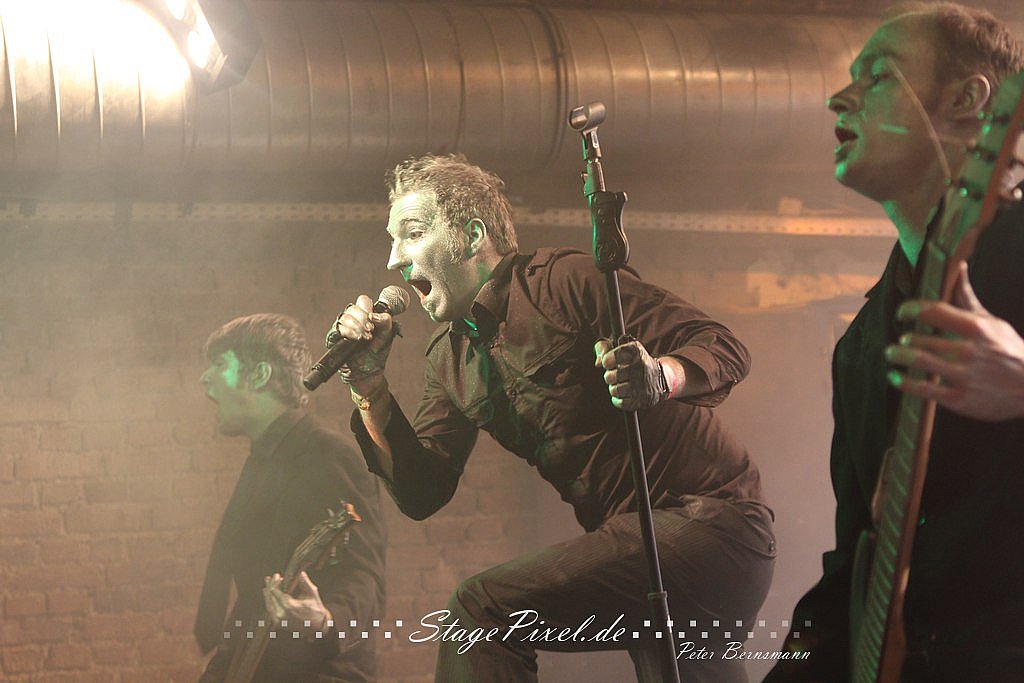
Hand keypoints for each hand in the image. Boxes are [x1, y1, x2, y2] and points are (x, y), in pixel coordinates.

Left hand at [262, 571, 332, 636]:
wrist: (316, 627)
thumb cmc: (315, 610)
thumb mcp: (312, 594)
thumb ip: (305, 583)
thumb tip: (301, 573)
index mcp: (289, 606)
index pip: (276, 591)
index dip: (275, 582)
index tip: (276, 576)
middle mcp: (281, 614)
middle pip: (271, 597)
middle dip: (270, 586)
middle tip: (269, 578)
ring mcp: (279, 620)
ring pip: (269, 605)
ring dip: (267, 595)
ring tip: (266, 586)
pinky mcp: (278, 624)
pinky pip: (271, 612)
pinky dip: (269, 603)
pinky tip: (269, 598)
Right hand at [328, 294, 396, 389]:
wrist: (368, 370)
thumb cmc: (377, 352)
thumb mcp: (387, 334)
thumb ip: (385, 321)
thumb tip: (373, 315)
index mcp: (365, 315)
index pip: (362, 301)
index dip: (367, 308)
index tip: (374, 320)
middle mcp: (353, 319)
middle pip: (353, 308)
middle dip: (363, 319)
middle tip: (371, 330)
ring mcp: (343, 327)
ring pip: (345, 317)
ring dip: (357, 326)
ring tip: (365, 338)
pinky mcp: (335, 337)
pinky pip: (338, 328)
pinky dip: (349, 332)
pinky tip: (357, 339)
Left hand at [594, 338, 670, 410]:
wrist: (659, 379)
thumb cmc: (633, 362)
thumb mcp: (620, 348)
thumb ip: (603, 348)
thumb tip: (598, 363)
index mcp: (635, 351)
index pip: (613, 356)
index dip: (606, 361)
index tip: (608, 363)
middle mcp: (641, 367)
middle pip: (610, 377)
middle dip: (609, 377)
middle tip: (615, 375)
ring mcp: (642, 384)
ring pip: (614, 390)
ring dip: (614, 388)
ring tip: (621, 384)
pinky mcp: (642, 400)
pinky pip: (620, 403)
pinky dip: (619, 399)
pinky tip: (624, 393)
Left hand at [885, 263, 1023, 420]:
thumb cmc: (1008, 351)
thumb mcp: (992, 323)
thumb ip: (966, 298)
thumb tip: (957, 267)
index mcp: (977, 328)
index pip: (935, 311)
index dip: (912, 309)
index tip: (902, 312)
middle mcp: (970, 351)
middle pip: (923, 338)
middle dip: (905, 338)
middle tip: (900, 339)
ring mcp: (965, 376)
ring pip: (920, 361)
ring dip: (899, 356)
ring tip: (891, 353)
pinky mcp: (960, 400)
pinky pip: (924, 390)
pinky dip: (904, 383)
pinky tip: (895, 377)